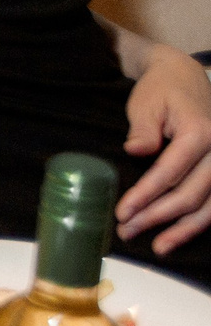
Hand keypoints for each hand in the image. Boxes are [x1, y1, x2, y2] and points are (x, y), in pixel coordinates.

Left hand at [120, 45, 210, 253]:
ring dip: (183, 229)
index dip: (146, 195)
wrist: (186, 78)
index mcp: (200, 132)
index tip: (123, 213)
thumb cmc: (162, 90)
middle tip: (127, 231)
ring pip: (210, 206)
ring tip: (157, 247)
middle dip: (158, 217)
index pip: (170, 172)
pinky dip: (199, 222)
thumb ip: (142, 130)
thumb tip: (136, 152)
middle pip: (191, 194)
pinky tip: (179, 235)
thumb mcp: (146, 103)